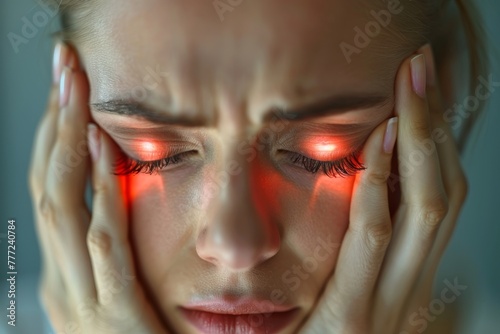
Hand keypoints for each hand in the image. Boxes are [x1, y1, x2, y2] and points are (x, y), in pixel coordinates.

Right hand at [29, 43, 167, 333]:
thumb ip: (113, 255)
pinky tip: (96, 148)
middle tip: (64, 66)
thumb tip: (116, 194)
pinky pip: (101, 242)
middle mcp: (61, 280)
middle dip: (52, 121)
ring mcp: (79, 297)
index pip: (52, 191)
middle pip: (46, 185)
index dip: (54, 136)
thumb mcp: (122, 296)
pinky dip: (96, 192)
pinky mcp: (112, 312)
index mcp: (66, 275)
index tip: (68, 90)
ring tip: (74, 87)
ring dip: (64, 141)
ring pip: (59, 205)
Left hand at [297, 44, 467, 333]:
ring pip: (425, 212)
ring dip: (419, 143)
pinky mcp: (354, 320)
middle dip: (435, 127)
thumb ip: (352, 253)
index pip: (433, 199)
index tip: (420, 93)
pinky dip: (383, 190)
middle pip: (440, 194)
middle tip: (421, 70)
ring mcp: (388, 306)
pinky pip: (374, 244)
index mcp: (403, 279)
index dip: (435, 141)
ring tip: (410, 90)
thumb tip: (358, 187)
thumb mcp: (334, 293)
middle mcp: (408, 289)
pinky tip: (382, 147)